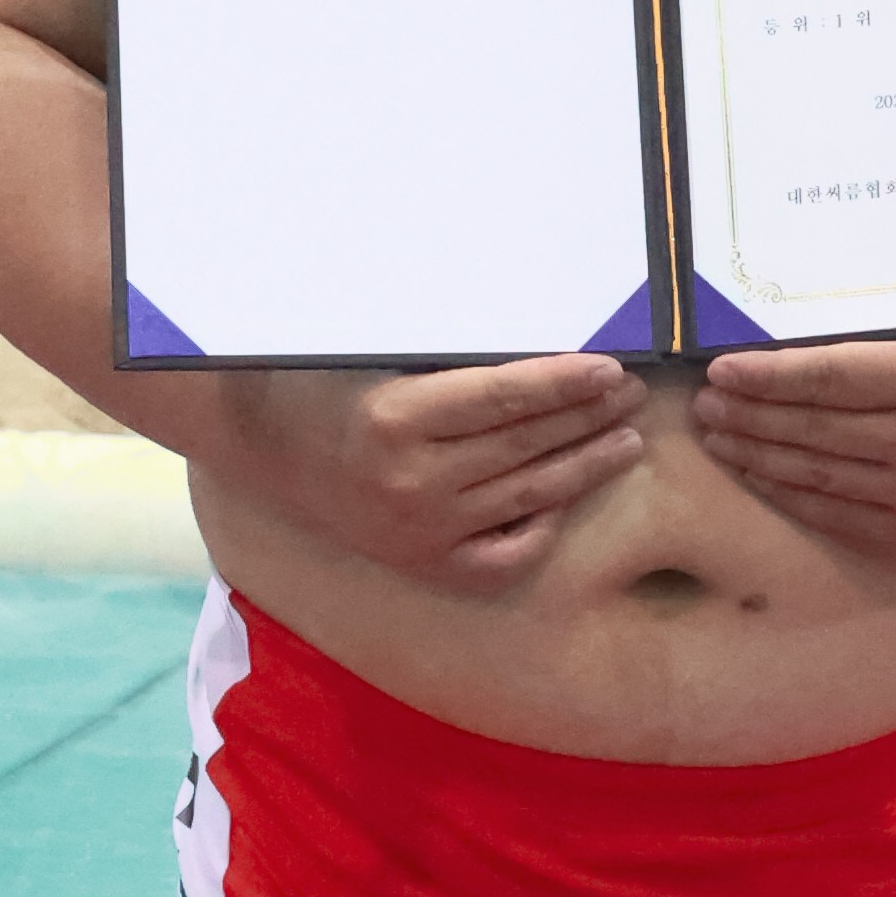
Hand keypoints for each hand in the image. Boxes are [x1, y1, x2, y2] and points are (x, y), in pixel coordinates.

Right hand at [207, 352, 638, 590]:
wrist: (261, 445)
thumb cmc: (321, 379)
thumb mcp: (374, 349)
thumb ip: (450, 350)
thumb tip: (537, 333)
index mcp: (396, 419)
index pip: (506, 398)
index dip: (565, 382)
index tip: (611, 367)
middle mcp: (413, 482)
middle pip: (527, 446)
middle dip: (589, 416)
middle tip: (634, 390)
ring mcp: (421, 531)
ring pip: (529, 498)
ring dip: (585, 466)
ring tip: (626, 438)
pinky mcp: (423, 563)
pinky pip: (503, 555)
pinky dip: (541, 527)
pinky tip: (569, 496)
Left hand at [694, 332, 895, 568]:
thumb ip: (886, 319)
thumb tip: (792, 309)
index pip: (825, 377)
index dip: (765, 376)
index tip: (721, 369)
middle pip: (812, 430)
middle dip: (748, 417)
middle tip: (703, 404)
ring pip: (816, 476)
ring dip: (757, 456)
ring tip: (718, 435)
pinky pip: (839, 514)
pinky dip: (791, 493)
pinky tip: (760, 473)